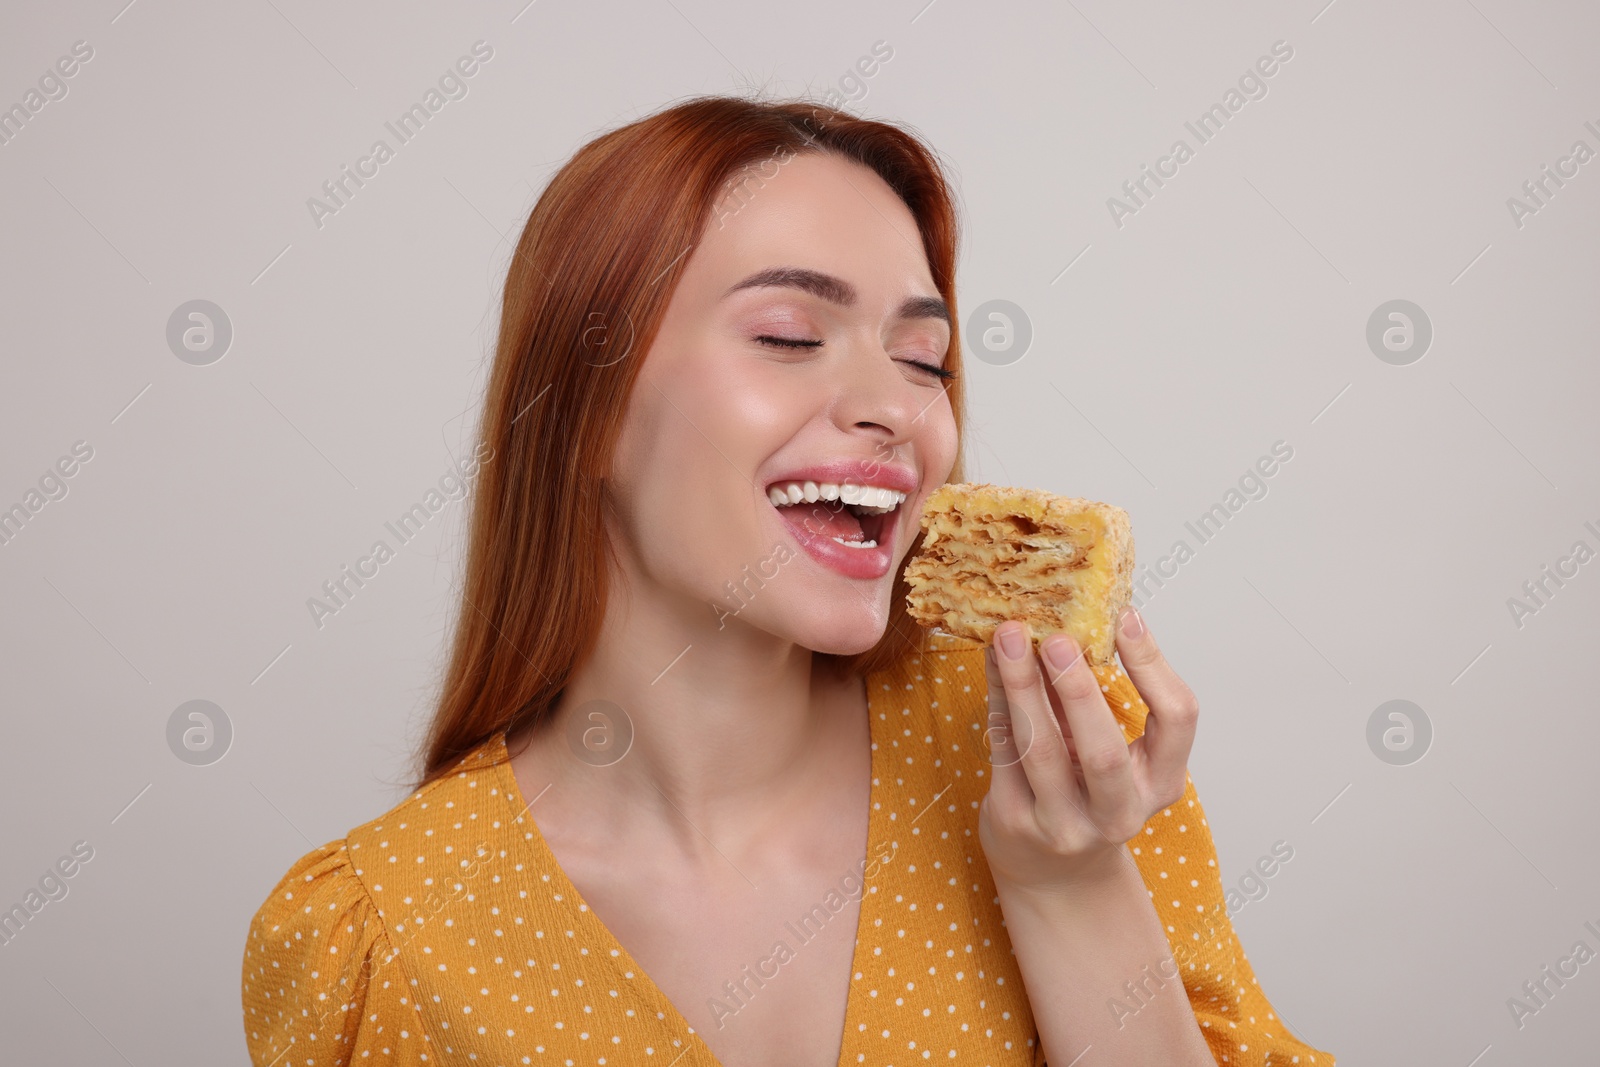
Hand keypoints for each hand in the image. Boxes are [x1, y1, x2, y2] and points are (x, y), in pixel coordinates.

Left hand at [976, 606, 1198, 893]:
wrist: (1055, 874)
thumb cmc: (1089, 792)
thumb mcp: (1115, 754)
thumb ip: (1101, 697)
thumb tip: (1074, 615)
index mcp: (1160, 784)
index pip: (1177, 720)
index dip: (1154, 665)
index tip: (1125, 616)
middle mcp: (1119, 812)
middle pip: (1103, 753)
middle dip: (1077, 692)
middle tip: (1056, 638)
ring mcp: (1064, 825)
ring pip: (1040, 750)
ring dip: (1021, 686)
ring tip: (1008, 635)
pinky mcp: (1015, 822)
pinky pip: (1003, 751)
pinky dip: (996, 699)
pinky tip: (991, 662)